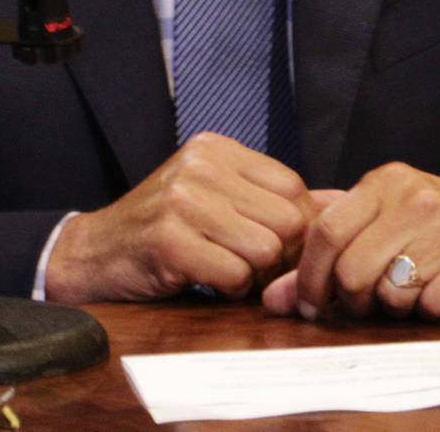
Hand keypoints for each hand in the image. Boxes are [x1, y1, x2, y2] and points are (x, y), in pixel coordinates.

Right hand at [43, 133, 332, 303]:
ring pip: (265, 250)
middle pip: (286, 221)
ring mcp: (182, 201)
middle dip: (278, 256)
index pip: (292, 187)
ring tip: (224, 270)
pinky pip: (233, 275)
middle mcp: (200, 166)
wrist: (94, 252)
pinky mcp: (169, 240)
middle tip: (250, 267)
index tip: (274, 246)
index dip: (295, 227)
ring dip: (251, 276)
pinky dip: (227, 290)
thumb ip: (275, 198)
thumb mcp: (216, 197)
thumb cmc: (163, 228)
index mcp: (215, 149)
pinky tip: (204, 280)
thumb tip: (344, 202)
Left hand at [261, 162, 439, 319]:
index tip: (311, 303)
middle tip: (366, 306)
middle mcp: (417, 196)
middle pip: (352, 268)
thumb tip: (273, 299)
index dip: (309, 276)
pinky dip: (430, 311)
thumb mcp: (382, 225)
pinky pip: (431, 304)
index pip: (325, 230)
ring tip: (411, 292)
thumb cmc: (437, 229)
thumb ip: (325, 256)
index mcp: (385, 182)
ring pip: (391, 292)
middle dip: (352, 301)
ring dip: (394, 307)